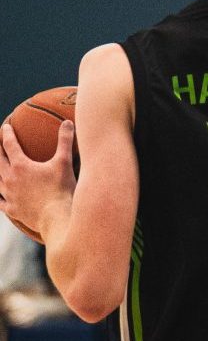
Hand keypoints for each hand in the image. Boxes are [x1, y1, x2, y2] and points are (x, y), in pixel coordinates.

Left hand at [0, 118, 75, 241]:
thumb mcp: (64, 163)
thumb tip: (67, 122)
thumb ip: (64, 141)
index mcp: (21, 165)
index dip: (6, 134)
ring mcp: (9, 195)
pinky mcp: (11, 209)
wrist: (57, 218)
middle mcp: (10, 178)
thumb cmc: (61, 190)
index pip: (9, 144)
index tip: (5, 127)